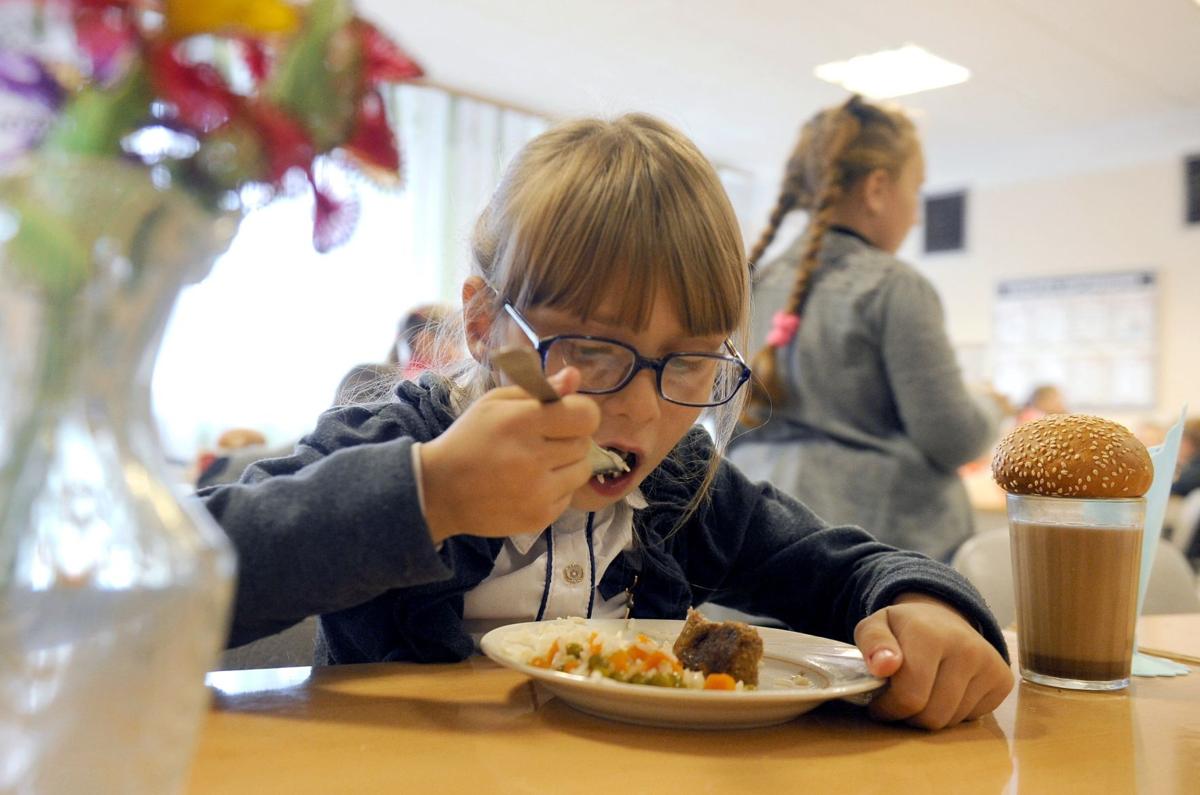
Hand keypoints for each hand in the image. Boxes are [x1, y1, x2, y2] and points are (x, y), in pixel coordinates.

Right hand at [419, 368, 598, 542]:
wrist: (440, 490)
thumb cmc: (470, 439)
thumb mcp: (495, 403)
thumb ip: (539, 388)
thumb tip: (575, 376)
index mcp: (521, 422)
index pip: (586, 415)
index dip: (580, 413)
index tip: (565, 416)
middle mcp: (533, 458)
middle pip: (584, 443)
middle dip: (569, 438)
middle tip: (542, 441)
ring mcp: (538, 492)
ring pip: (582, 470)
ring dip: (567, 464)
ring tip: (538, 463)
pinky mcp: (540, 517)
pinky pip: (569, 495)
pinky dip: (556, 488)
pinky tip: (530, 484)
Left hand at [854, 592, 1012, 729]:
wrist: (943, 617)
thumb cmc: (904, 629)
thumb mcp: (875, 627)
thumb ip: (872, 644)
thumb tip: (883, 667)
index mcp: (929, 634)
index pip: (910, 697)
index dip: (889, 708)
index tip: (879, 701)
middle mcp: (966, 648)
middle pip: (932, 715)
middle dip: (909, 716)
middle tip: (900, 700)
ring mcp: (989, 664)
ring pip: (952, 721)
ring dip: (931, 715)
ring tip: (922, 692)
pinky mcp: (1003, 680)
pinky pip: (972, 718)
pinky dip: (954, 713)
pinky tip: (946, 690)